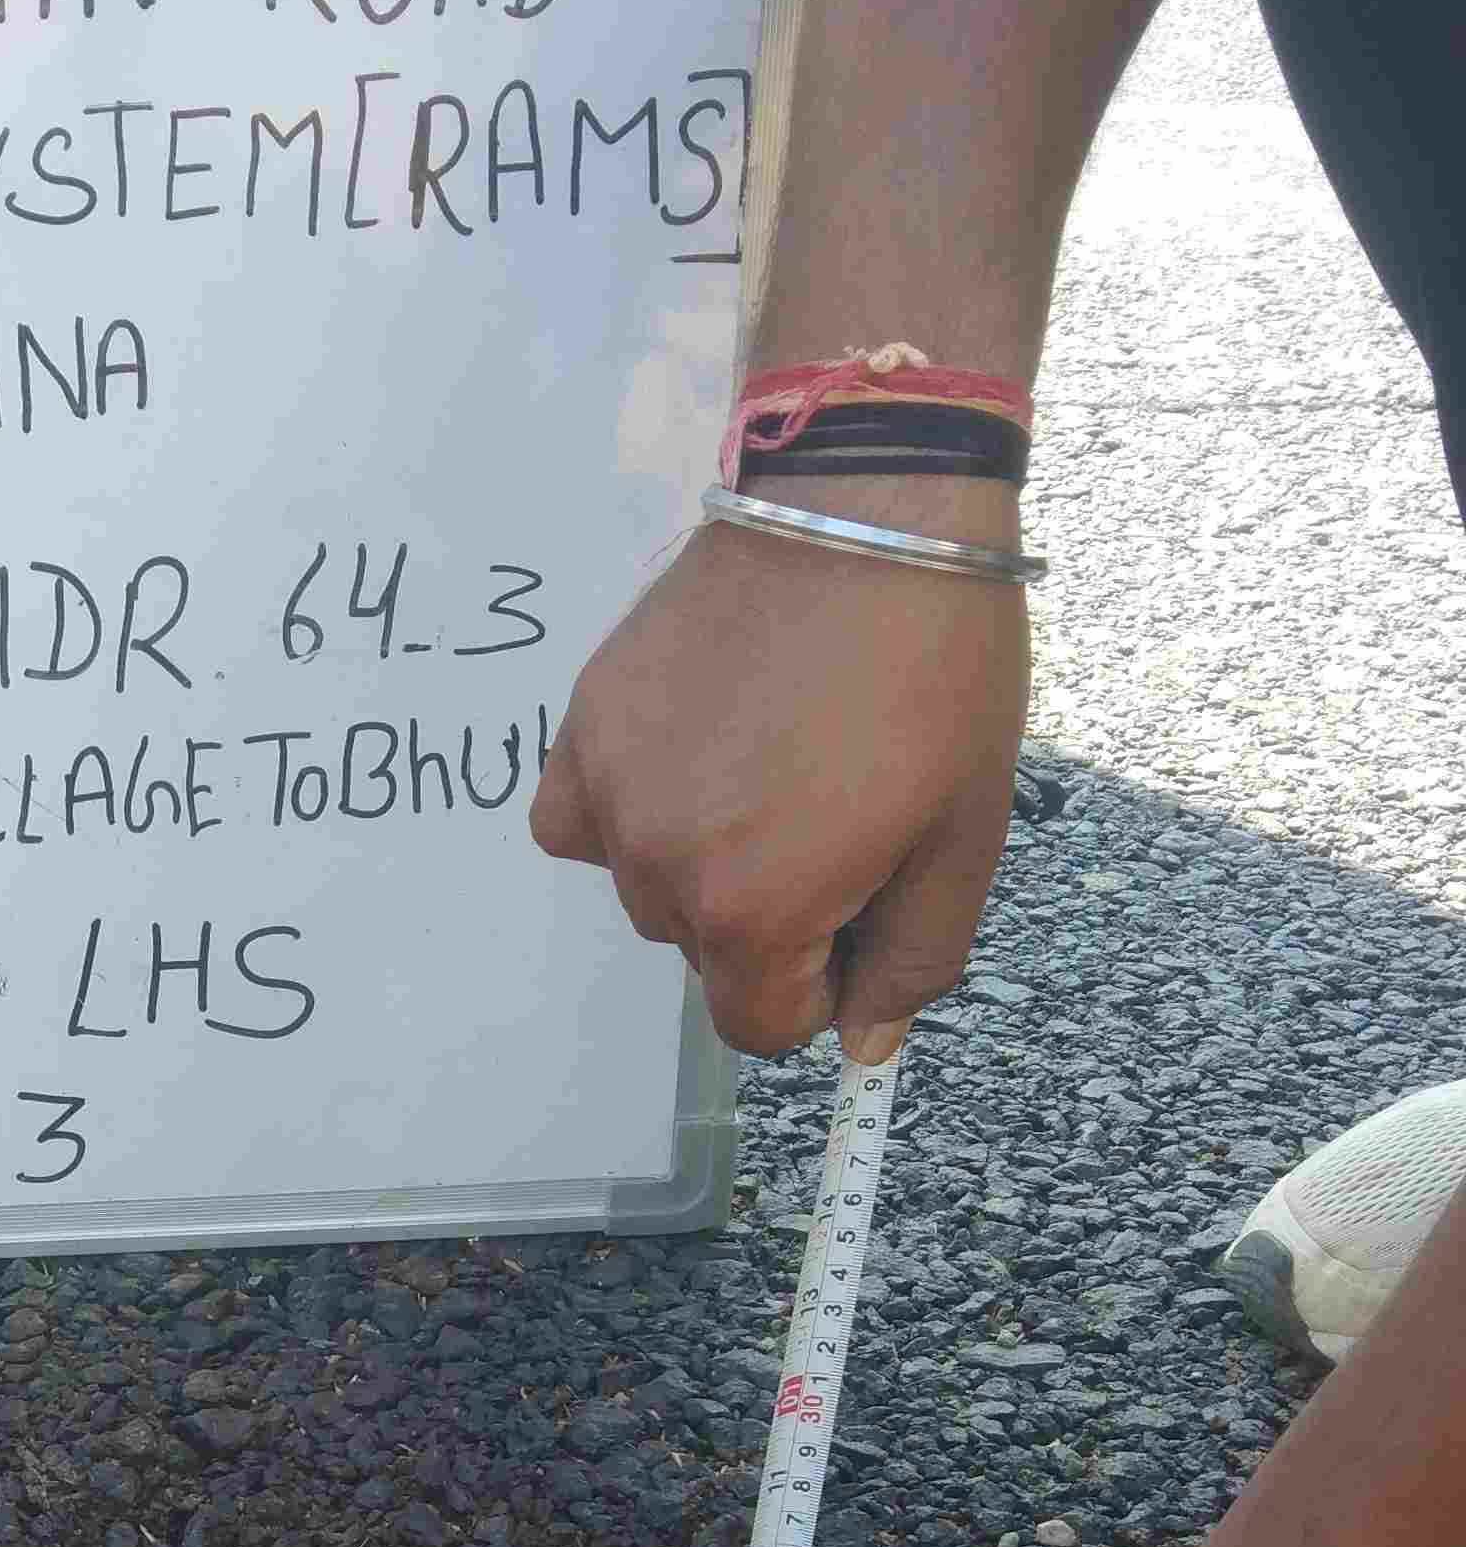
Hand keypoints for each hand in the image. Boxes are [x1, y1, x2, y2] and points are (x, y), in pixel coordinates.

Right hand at [530, 497, 1028, 1056]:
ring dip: (703, 861)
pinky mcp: (585, 724)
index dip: (826, 984)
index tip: (863, 909)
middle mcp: (662, 867)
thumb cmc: (934, 662)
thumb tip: (864, 1042)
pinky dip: (629, 810)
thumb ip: (914, 959)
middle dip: (773, 916)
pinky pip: (582, 819)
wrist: (866, 505)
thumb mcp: (964, 832)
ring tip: (774, 764)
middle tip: (837, 812)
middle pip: (708, 956)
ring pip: (650, 890)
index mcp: (756, 911)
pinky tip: (690, 758)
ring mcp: (612, 792)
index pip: (764, 1027)